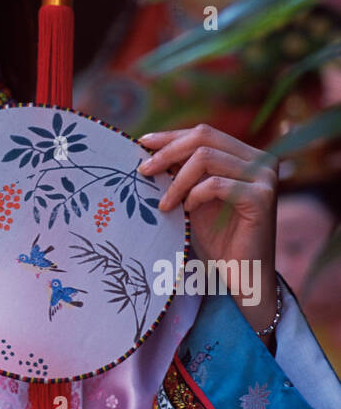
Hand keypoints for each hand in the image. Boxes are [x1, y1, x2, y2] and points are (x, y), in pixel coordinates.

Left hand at [137, 123, 278, 337]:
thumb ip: (180, 170)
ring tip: (165, 203)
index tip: (142, 143)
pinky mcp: (262, 197)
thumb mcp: (193, 196)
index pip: (204, 133)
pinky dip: (194, 195)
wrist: (241, 275)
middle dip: (168, 152)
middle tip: (144, 171)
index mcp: (246, 155)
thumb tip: (147, 145)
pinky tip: (187, 211)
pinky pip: (216, 184)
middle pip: (204, 137)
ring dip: (177, 180)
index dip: (171, 136)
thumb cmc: (215, 237)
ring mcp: (265, 177)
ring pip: (206, 158)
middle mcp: (261, 160)